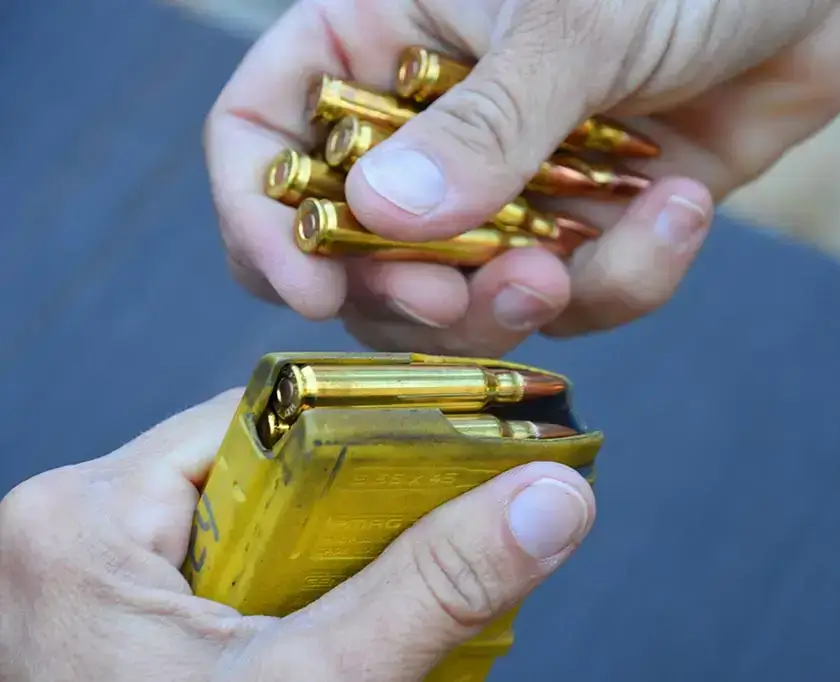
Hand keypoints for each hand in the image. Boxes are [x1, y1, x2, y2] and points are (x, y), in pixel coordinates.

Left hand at [0, 390, 593, 680]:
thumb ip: (434, 585)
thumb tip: (543, 501)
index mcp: (85, 520)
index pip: (260, 415)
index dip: (361, 432)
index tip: (443, 448)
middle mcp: (73, 536)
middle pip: (257, 470)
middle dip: (346, 512)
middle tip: (415, 544)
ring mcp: (87, 580)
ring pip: (245, 520)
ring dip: (320, 558)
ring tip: (368, 600)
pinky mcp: (111, 619)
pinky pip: (215, 567)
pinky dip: (282, 593)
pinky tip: (322, 627)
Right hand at [207, 0, 839, 354]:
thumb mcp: (573, 20)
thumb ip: (484, 123)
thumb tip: (379, 215)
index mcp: (382, 39)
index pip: (262, 134)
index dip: (261, 218)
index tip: (305, 290)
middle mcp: (429, 123)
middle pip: (355, 247)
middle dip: (404, 294)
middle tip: (456, 300)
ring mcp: (506, 185)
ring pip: (462, 295)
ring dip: (516, 304)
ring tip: (574, 266)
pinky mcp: (585, 228)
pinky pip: (576, 295)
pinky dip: (627, 275)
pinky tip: (682, 210)